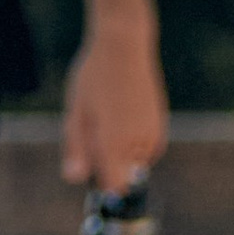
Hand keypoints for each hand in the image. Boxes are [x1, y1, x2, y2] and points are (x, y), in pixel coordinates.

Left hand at [63, 12, 168, 189]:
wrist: (124, 47)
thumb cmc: (94, 77)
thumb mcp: (76, 112)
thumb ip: (76, 148)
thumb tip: (74, 179)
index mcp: (114, 142)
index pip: (112, 187)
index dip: (98, 183)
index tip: (89, 166)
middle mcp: (138, 143)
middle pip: (121, 175)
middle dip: (105, 163)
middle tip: (93, 128)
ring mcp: (152, 136)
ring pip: (133, 165)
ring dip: (119, 152)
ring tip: (108, 118)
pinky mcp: (159, 128)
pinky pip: (144, 153)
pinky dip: (131, 144)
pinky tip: (121, 116)